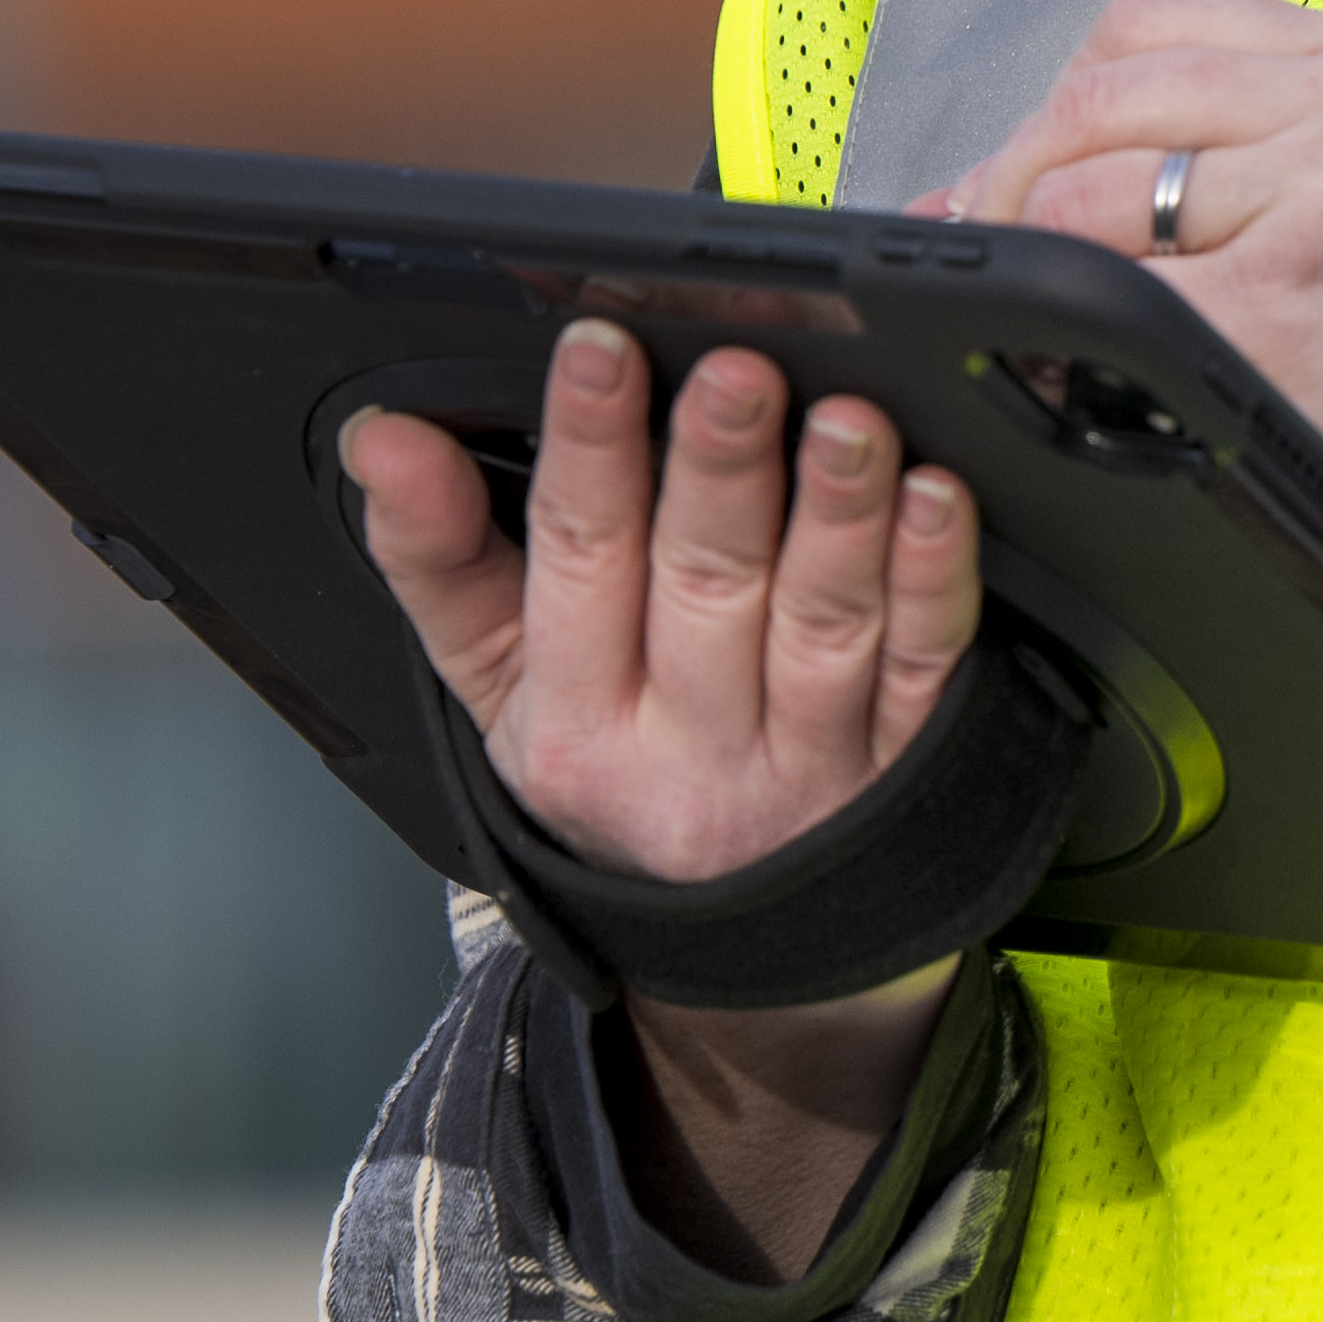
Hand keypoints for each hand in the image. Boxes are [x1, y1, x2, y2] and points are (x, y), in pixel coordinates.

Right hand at [343, 320, 977, 1275]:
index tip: (602, 348)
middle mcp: (688, 751)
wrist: (750, 974)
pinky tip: (937, 499)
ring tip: (848, 419)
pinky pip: (926, 667)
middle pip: (704, 586)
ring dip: (838, 514)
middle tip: (737, 370)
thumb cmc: (619, 790)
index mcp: (573, 724)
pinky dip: (934, 579)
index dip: (588, 448)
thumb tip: (385, 437)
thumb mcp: (500, 699)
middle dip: (719, 470)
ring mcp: (806, 769)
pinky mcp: (907, 774)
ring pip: (822, 623)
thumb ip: (436, 560)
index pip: (576, 563)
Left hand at [962, 0, 1322, 779]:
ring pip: (1086, 179)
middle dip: (1018, 179)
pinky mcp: (1285, 288)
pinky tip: (1090, 374)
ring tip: (1057, 327)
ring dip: (1037, 259)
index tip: (1031, 182)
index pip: (1147, 32)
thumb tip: (1019, 169)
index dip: (1061, 112)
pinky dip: (1069, 338)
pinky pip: (1110, 288)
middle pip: (1098, 90)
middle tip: (1004, 259)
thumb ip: (1237, 152)